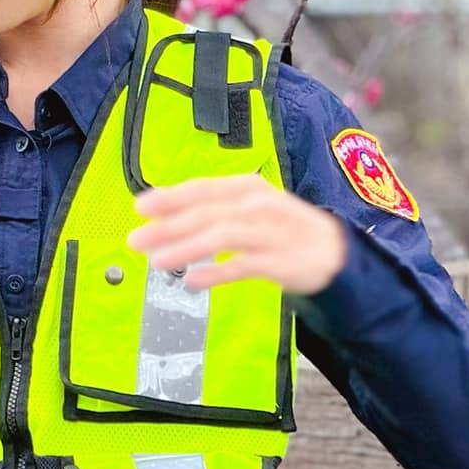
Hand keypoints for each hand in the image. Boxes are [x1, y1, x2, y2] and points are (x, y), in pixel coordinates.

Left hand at [129, 174, 347, 294]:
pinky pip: (244, 266)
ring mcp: (271, 233)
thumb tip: (160, 219)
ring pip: (223, 237)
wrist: (331, 251)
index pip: (202, 189)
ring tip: (158, 261)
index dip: (170, 197)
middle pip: (207, 213)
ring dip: (187, 248)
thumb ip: (208, 210)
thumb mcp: (245, 209)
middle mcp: (258, 205)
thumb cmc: (278, 228)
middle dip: (168, 226)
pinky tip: (193, 281)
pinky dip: (217, 272)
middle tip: (137, 239)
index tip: (140, 208)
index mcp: (246, 187)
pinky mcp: (282, 262)